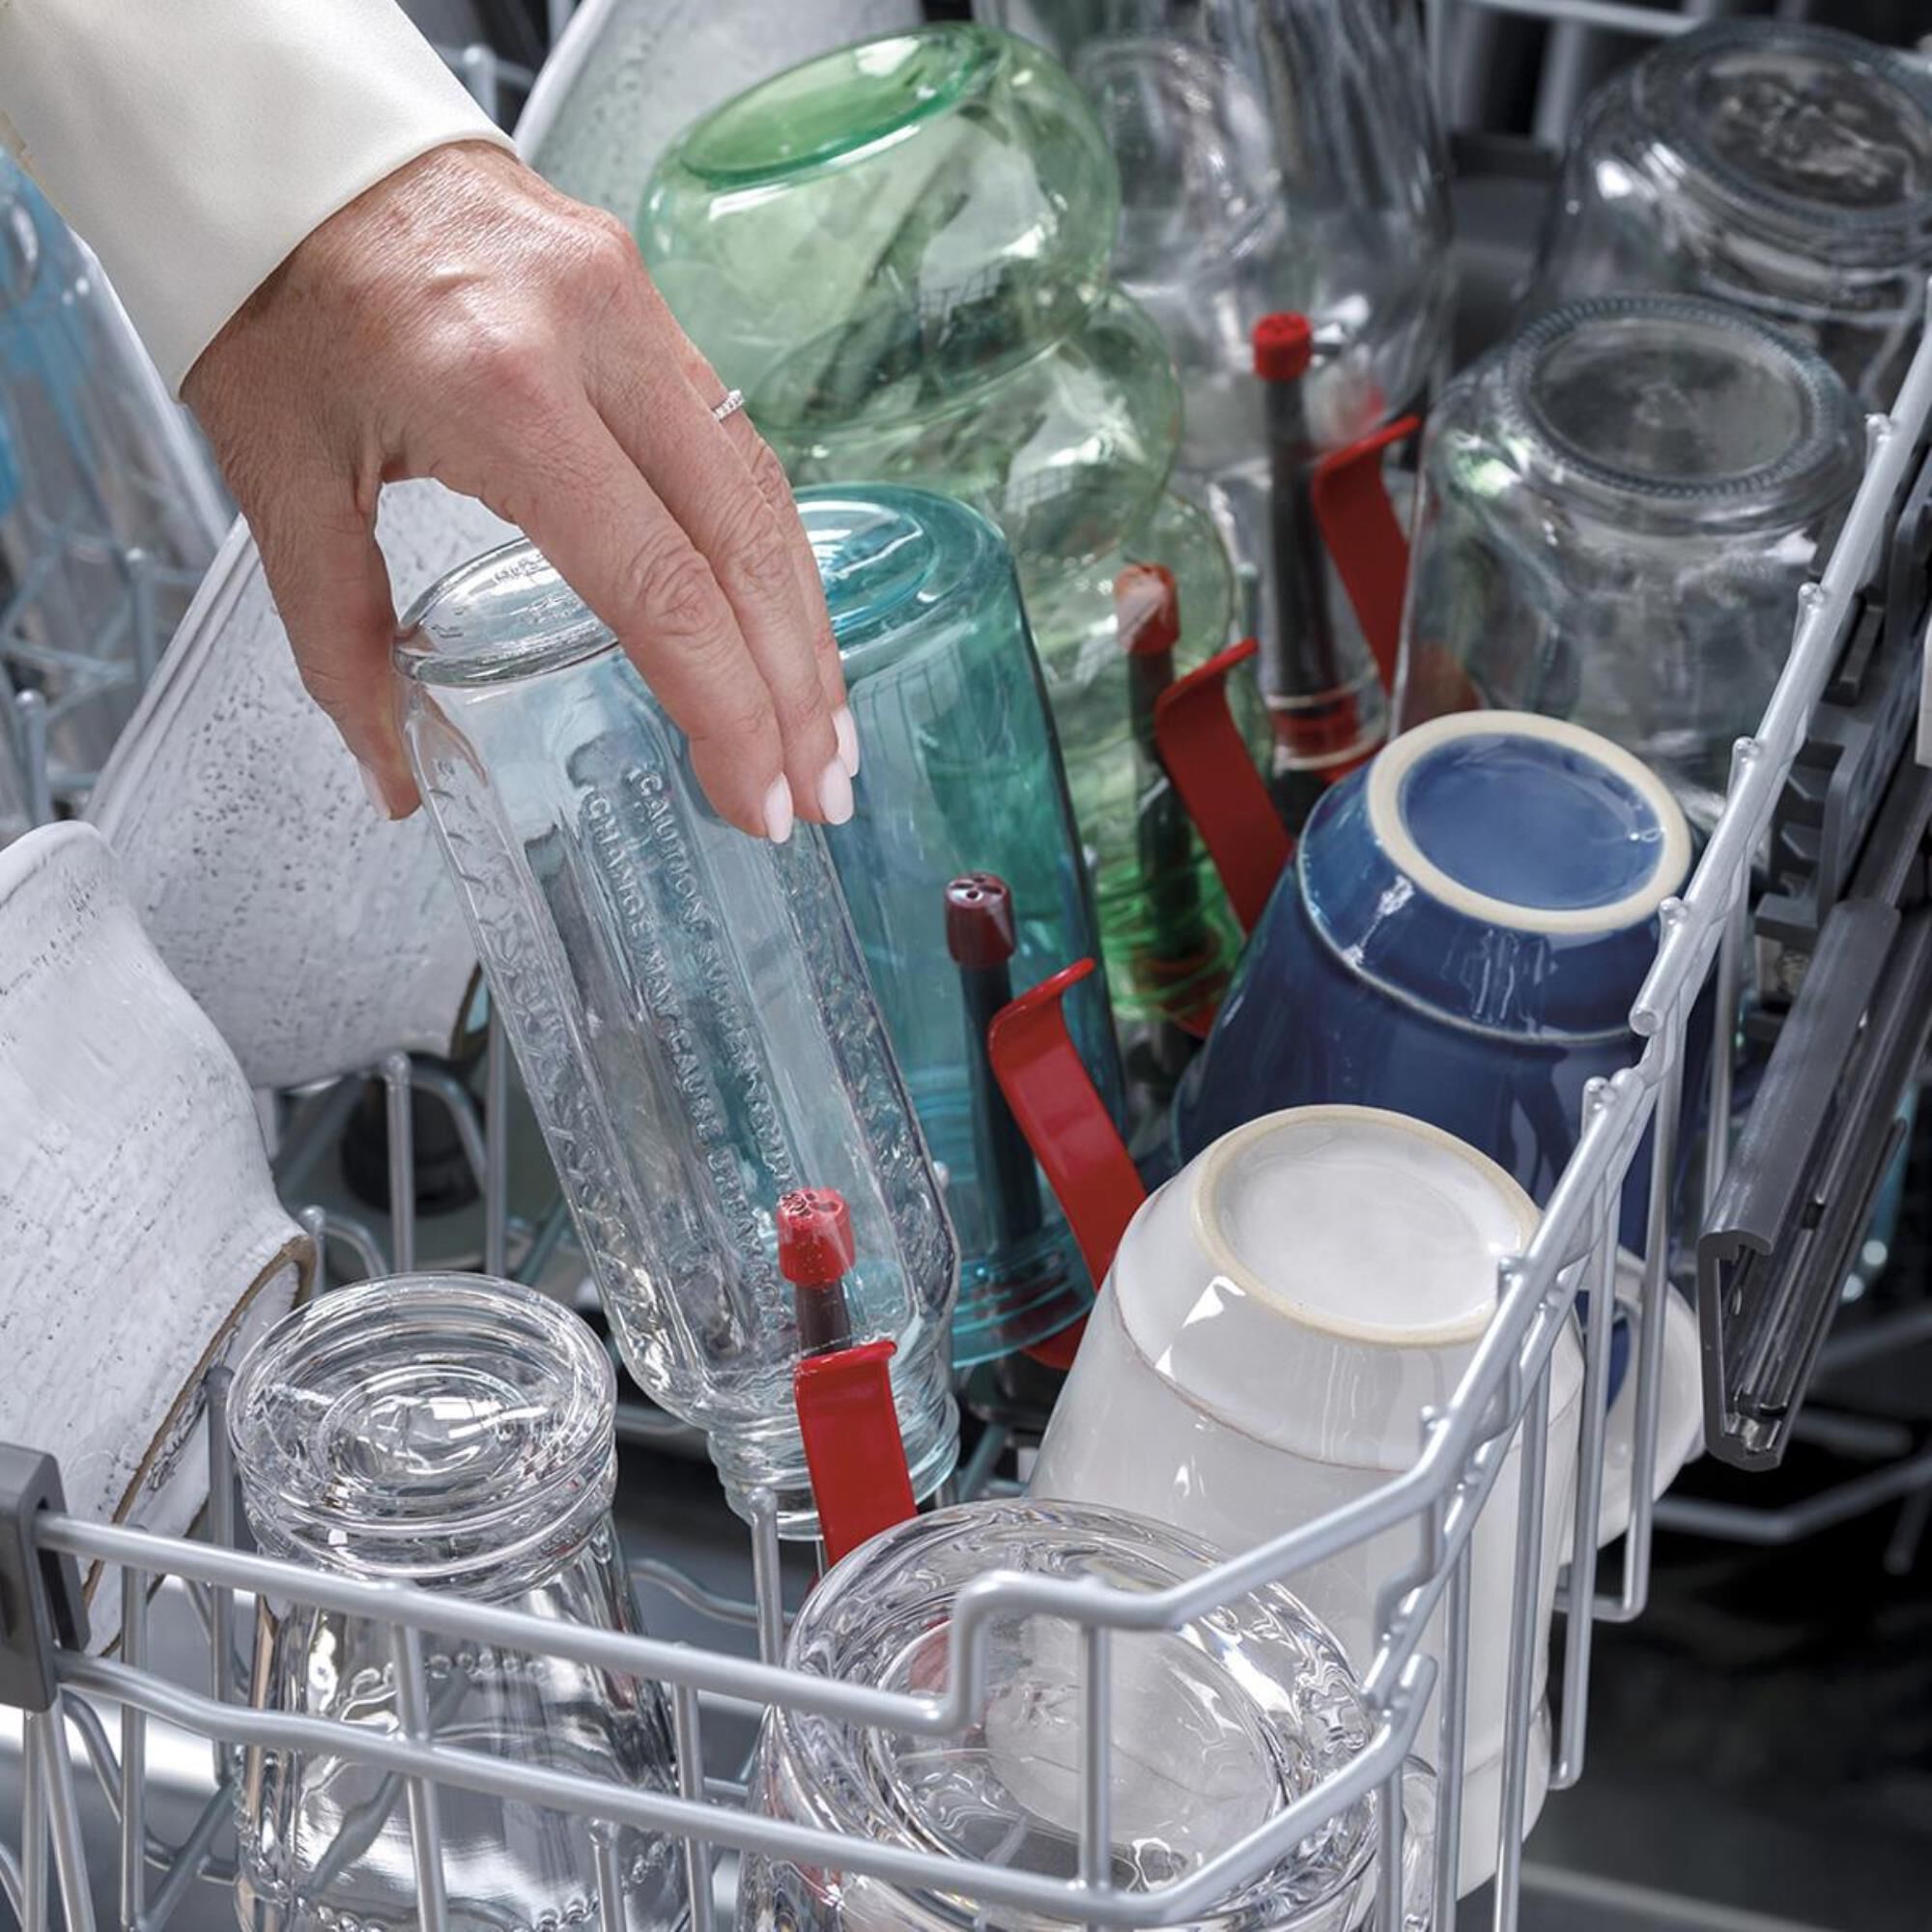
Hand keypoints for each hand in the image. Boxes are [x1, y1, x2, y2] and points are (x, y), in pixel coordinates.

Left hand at [184, 141, 853, 838]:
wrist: (282, 142)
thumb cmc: (270, 300)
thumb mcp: (282, 482)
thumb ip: (340, 644)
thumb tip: (395, 782)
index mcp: (503, 393)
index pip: (661, 587)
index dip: (726, 709)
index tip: (754, 802)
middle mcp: (595, 339)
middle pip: (744, 546)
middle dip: (796, 690)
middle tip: (821, 797)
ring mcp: (636, 305)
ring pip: (763, 491)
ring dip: (804, 625)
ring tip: (824, 732)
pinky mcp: (646, 294)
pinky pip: (736, 439)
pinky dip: (770, 550)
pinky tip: (783, 624)